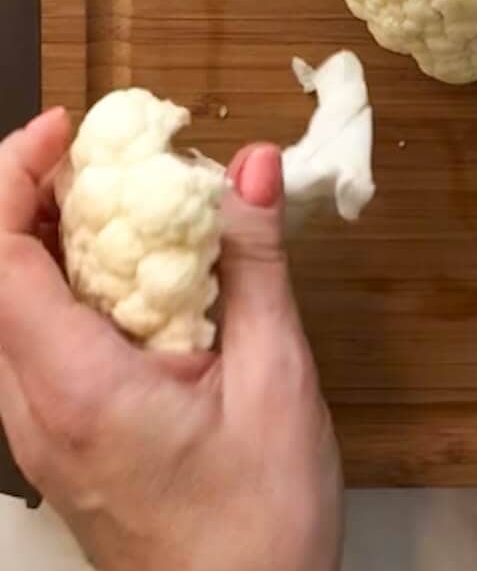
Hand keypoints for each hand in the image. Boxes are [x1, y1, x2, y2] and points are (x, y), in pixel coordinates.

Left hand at [0, 115, 343, 570]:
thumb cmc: (261, 521)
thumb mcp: (276, 377)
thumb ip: (254, 264)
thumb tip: (251, 166)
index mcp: (77, 390)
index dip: (14, 177)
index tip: (68, 127)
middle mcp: (35, 412)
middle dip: (26, 194)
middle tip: (99, 152)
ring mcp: (38, 434)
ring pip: (4, 311)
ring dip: (42, 238)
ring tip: (115, 199)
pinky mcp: (57, 442)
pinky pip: (30, 343)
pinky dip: (60, 285)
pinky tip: (126, 274)